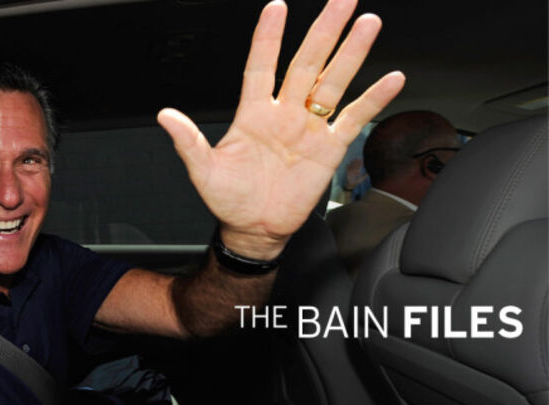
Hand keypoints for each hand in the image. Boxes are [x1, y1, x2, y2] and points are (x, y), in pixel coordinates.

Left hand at [157, 0, 404, 258]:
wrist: (255, 229)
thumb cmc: (229, 199)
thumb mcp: (204, 170)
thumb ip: (189, 142)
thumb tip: (165, 116)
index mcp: (253, 114)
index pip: (261, 65)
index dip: (268, 37)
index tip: (276, 6)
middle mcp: (284, 114)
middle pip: (307, 63)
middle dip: (324, 30)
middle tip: (341, 0)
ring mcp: (309, 128)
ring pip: (333, 82)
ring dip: (351, 54)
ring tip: (367, 24)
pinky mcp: (329, 148)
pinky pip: (353, 118)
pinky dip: (373, 100)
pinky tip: (391, 79)